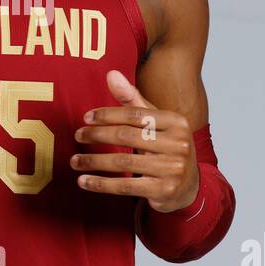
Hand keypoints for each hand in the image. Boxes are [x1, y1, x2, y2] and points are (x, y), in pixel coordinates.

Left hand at [70, 69, 199, 213]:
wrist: (189, 187)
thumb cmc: (166, 147)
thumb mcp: (155, 122)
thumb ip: (132, 99)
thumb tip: (111, 74)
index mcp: (177, 122)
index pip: (135, 114)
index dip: (108, 114)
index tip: (86, 118)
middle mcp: (178, 144)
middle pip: (127, 136)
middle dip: (97, 135)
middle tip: (78, 136)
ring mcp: (172, 169)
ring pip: (123, 162)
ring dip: (94, 161)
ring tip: (75, 161)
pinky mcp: (163, 191)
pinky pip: (125, 186)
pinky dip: (101, 184)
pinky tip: (84, 181)